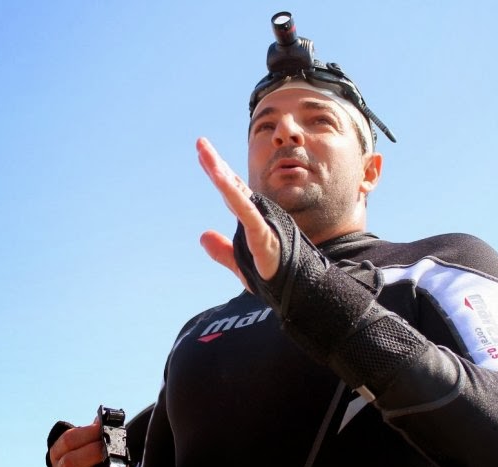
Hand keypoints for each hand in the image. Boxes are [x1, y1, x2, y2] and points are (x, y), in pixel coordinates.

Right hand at [49, 420, 103, 466]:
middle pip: (70, 463)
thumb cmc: (91, 453)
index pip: (68, 440)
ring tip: (114, 462)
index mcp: (59, 451)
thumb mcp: (90, 440)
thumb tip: (104, 420)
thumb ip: (95, 430)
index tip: (102, 429)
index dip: (87, 433)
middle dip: (92, 453)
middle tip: (108, 448)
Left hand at [197, 137, 279, 287]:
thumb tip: (202, 236)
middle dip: (215, 163)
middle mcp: (257, 217)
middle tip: (199, 142)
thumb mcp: (240, 265)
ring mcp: (260, 224)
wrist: (298, 293)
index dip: (218, 173)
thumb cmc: (274, 277)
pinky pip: (246, 213)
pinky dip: (233, 196)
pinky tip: (220, 179)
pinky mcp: (263, 237)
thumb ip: (222, 251)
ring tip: (205, 153)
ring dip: (220, 174)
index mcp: (251, 221)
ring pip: (237, 195)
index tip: (203, 154)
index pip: (231, 193)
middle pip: (232, 186)